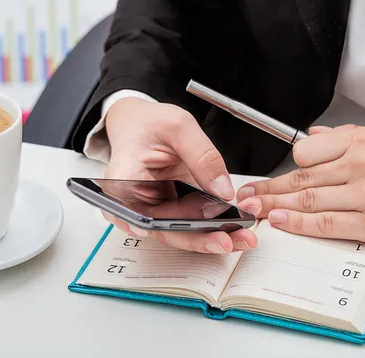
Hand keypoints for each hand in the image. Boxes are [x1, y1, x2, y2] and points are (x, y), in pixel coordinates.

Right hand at [102, 97, 257, 252]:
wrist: (143, 125)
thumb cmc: (149, 124)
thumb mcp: (178, 125)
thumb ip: (201, 155)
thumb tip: (222, 190)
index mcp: (125, 175)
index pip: (127, 208)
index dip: (146, 224)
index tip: (167, 229)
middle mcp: (136, 199)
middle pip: (161, 228)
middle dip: (196, 238)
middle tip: (224, 240)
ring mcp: (154, 207)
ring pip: (179, 232)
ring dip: (209, 237)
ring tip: (239, 237)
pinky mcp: (171, 209)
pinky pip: (189, 223)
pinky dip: (212, 227)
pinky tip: (235, 227)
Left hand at [237, 125, 364, 251]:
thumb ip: (347, 138)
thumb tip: (316, 137)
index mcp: (362, 142)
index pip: (307, 152)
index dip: (286, 165)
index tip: (272, 174)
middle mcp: (360, 166)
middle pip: (300, 177)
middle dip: (267, 187)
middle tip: (244, 194)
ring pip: (308, 200)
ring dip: (275, 205)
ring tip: (253, 209)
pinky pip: (327, 223)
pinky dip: (299, 224)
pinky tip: (281, 222)